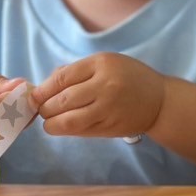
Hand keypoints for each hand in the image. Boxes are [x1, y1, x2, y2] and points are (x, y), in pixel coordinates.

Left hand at [31, 52, 165, 138]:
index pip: (61, 79)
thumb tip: (43, 87)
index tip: (35, 96)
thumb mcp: (106, 63)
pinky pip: (80, 131)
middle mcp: (105, 86)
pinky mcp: (110, 127)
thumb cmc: (129, 78)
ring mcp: (108, 109)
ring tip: (51, 119)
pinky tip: (65, 125)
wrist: (160, 101)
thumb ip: (76, 71)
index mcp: (101, 64)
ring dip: (52, 123)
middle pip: (61, 101)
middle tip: (42, 109)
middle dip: (45, 107)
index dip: (42, 90)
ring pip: (67, 121)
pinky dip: (66, 130)